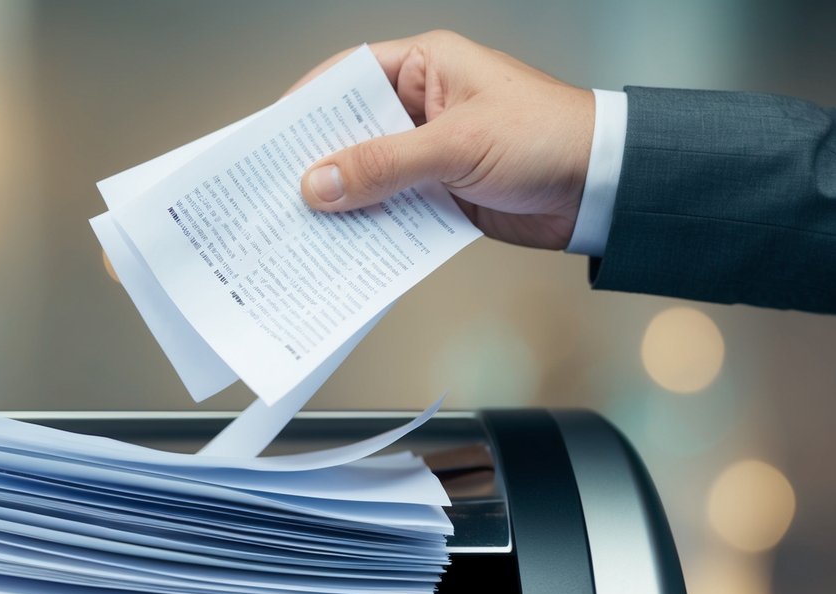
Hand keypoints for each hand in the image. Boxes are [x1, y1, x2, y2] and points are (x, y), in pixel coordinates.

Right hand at [293, 30, 593, 249]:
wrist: (605, 188)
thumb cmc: (548, 139)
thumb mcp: (456, 146)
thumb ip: (384, 166)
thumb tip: (319, 182)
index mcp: (428, 66)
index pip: (349, 75)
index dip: (307, 104)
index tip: (271, 137)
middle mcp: (424, 105)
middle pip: (353, 130)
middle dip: (319, 161)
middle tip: (278, 190)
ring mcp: (431, 151)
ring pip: (370, 174)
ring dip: (344, 201)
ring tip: (303, 225)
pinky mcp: (441, 192)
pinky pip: (393, 208)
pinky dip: (372, 226)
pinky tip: (348, 244)